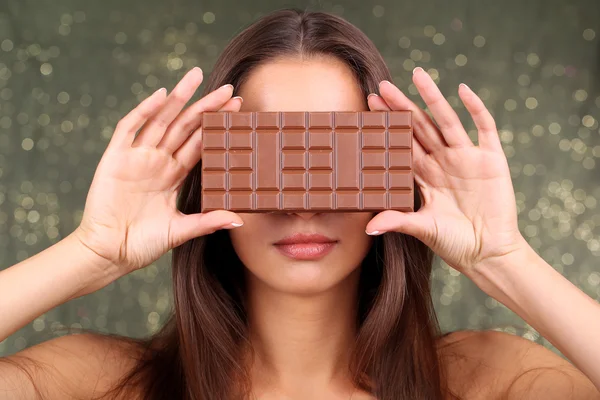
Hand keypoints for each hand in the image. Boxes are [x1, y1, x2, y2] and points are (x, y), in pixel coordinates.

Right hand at [74, 67, 243, 273]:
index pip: (200, 143)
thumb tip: (239, 220)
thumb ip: (207, 221)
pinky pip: (130, 128)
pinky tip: (160, 95)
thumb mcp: (181, 231)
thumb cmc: (142, 244)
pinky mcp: (115, 158)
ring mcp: (137, 157)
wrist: (109, 253)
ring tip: (196, 76)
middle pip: (185, 126)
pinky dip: (143, 111)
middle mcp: (158, 161)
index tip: (237, 111)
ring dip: (178, 98)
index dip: (217, 126)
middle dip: (206, 107)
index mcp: (173, 175)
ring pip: (161, 120)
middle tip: (228, 88)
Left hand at [365, 67, 526, 275]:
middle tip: (382, 86)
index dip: (387, 126)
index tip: (369, 107)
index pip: (402, 144)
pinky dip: (475, 109)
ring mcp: (467, 158)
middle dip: (401, 106)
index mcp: (425, 175)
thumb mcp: (424, 229)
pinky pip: (484, 128)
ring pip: (447, 120)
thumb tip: (368, 228)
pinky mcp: (491, 160)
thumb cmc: (455, 243)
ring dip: (433, 98)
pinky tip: (462, 90)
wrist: (489, 253)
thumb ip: (398, 222)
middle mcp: (443, 161)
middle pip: (420, 127)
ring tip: (417, 75)